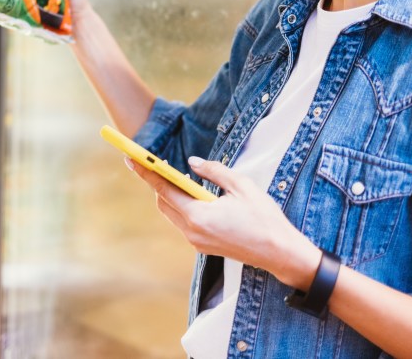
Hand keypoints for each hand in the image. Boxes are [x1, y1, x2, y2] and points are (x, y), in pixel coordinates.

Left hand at [126, 156, 320, 289]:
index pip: (164, 190)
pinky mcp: (203, 246)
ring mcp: (197, 242)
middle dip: (157, 182)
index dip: (146, 173)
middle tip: (153, 163)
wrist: (279, 252)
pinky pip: (184, 223)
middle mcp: (193, 232)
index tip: (131, 158)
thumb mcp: (241, 186)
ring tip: (176, 175)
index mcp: (199, 216)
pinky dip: (183, 207)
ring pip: (173, 214)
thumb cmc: (264, 217)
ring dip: (171, 195)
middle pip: (164, 203)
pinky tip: (193, 194)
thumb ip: (213, 171)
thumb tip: (193, 162)